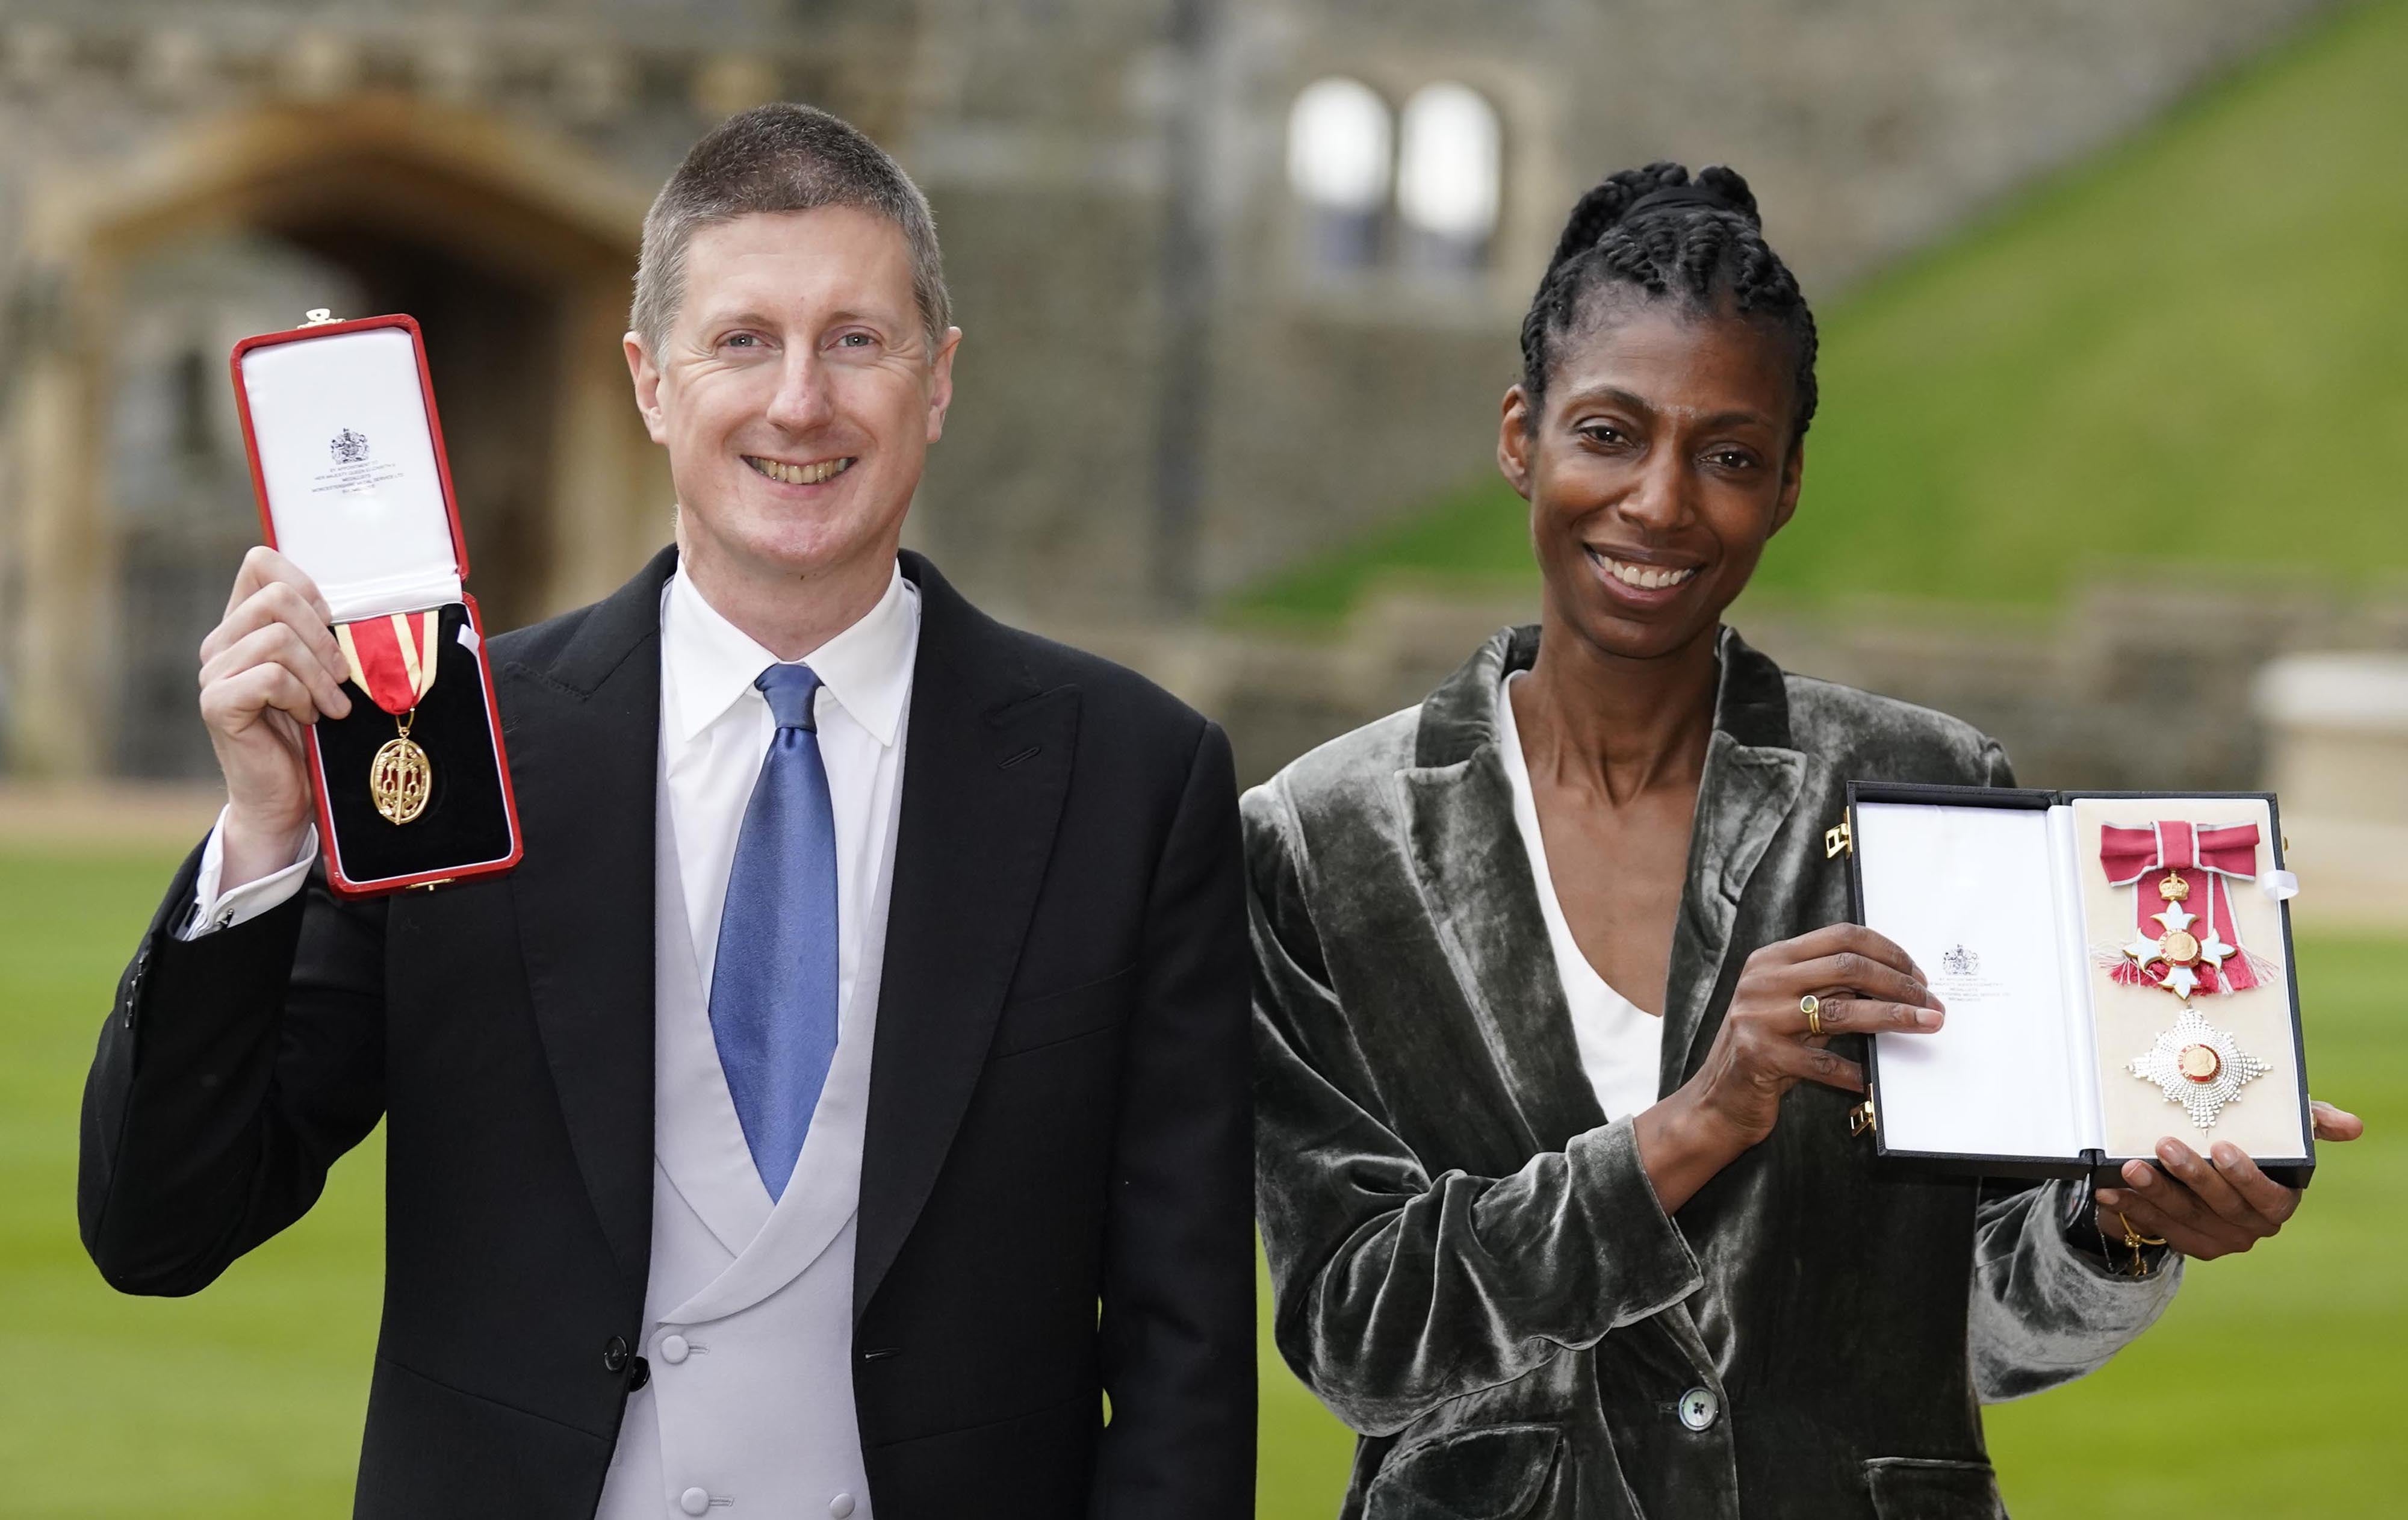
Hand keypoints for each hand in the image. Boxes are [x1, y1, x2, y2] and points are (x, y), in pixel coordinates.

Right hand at [198, 546, 351, 887]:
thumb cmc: (312, 733)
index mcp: (244, 625)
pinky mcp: (217, 704)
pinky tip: (307, 719)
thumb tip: (367, 605)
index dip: (306, 585)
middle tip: (341, 676)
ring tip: (330, 706)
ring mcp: (213, 673)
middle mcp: (221, 643)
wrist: (287, 796)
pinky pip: (271, 676)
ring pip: (279, 637)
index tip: (330, 625)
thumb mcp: (324, 673)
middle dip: (323, 636)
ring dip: (319, 674)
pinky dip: (301, 696)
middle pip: (278, 596)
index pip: (260, 562)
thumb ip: (324, 636)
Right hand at [1636, 923, 1944, 1210]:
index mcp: (1771, 959)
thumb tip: (1895, 982)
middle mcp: (1762, 981)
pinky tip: (1872, 1081)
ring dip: (1893, 1018)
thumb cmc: (1765, 1051)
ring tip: (1926, 1026)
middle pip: (1848, 967)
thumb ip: (1829, 989)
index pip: (1841, 937)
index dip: (1888, 951)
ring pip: (1842, 1010)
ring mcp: (1758, 1016)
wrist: (1717, 1100)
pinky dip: (1854, 1073)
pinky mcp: (1760, 1056)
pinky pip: (1823, 1064)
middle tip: (1931, 1004)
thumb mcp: (1792, 1009)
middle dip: (1899, 984)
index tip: (1918, 975)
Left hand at [2091, 1101, 2363, 1259]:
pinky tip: (2111, 1189)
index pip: (2269, 1198)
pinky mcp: (2185, 1243)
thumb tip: (2351, 1126)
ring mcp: (2218, 1239)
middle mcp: (2251, 1226)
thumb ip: (2308, 1122)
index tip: (2222, 1147)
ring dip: (2155, 1192)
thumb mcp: (2277, 1127)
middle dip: (2192, 1176)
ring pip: (2185, 1219)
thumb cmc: (2244, 1142)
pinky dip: (2132, 1208)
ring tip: (2129, 1166)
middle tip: (2164, 1146)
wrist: (2198, 1173)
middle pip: (2222, 1207)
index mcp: (2278, 1200)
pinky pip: (2157, 1229)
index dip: (2247, 1176)